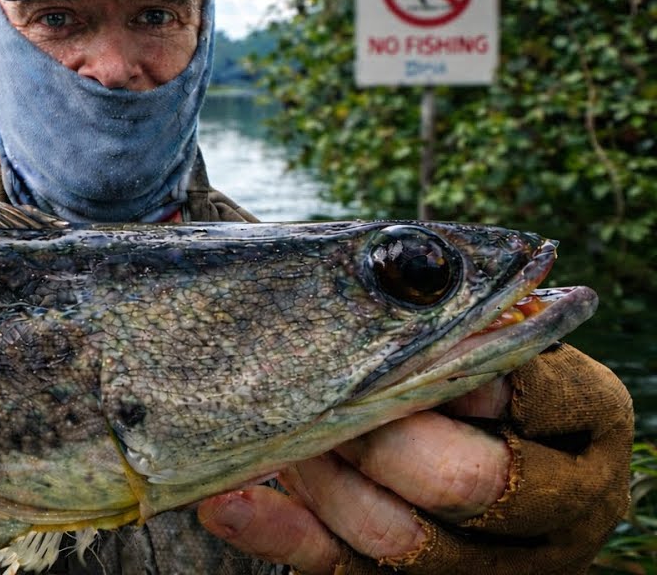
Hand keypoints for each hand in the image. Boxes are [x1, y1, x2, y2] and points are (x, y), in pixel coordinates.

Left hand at [197, 344, 633, 573]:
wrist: (428, 425)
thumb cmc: (448, 356)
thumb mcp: (470, 325)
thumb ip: (449, 307)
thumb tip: (408, 269)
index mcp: (585, 419)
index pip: (522, 393)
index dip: (445, 368)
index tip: (386, 343)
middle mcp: (559, 502)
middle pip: (462, 479)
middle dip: (376, 431)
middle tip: (324, 392)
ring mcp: (491, 560)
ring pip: (399, 536)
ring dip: (324, 476)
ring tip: (283, 431)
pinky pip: (339, 569)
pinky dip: (277, 532)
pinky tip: (229, 500)